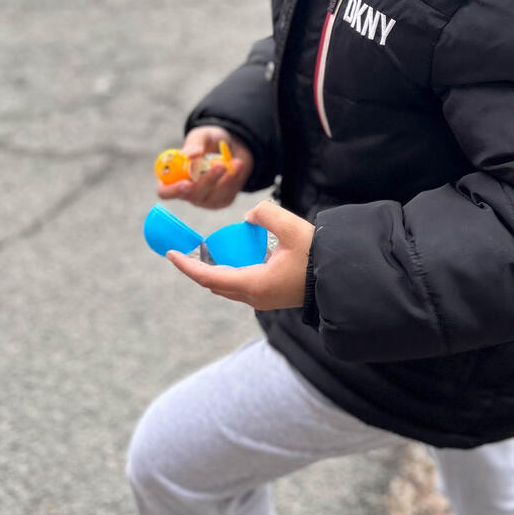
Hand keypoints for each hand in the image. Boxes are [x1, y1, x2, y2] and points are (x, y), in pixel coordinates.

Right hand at [157, 126, 253, 209]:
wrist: (233, 146)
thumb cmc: (210, 141)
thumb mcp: (202, 136)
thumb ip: (194, 144)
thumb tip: (188, 155)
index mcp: (173, 177)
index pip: (165, 191)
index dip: (172, 190)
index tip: (185, 183)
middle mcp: (186, 192)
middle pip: (192, 195)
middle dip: (206, 181)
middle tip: (219, 165)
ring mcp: (205, 199)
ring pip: (213, 196)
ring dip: (226, 179)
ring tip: (236, 161)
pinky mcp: (222, 200)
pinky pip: (229, 194)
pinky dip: (235, 179)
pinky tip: (238, 166)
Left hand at [166, 200, 312, 309]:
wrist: (342, 276)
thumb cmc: (318, 255)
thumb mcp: (291, 227)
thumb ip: (265, 214)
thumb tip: (249, 218)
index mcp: (254, 284)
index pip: (209, 277)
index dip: (187, 265)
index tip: (171, 254)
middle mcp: (254, 297)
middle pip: (215, 284)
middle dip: (199, 266)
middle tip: (188, 248)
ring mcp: (264, 299)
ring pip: (229, 286)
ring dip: (216, 269)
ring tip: (212, 249)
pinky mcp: (272, 297)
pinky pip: (243, 285)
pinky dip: (233, 271)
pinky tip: (240, 254)